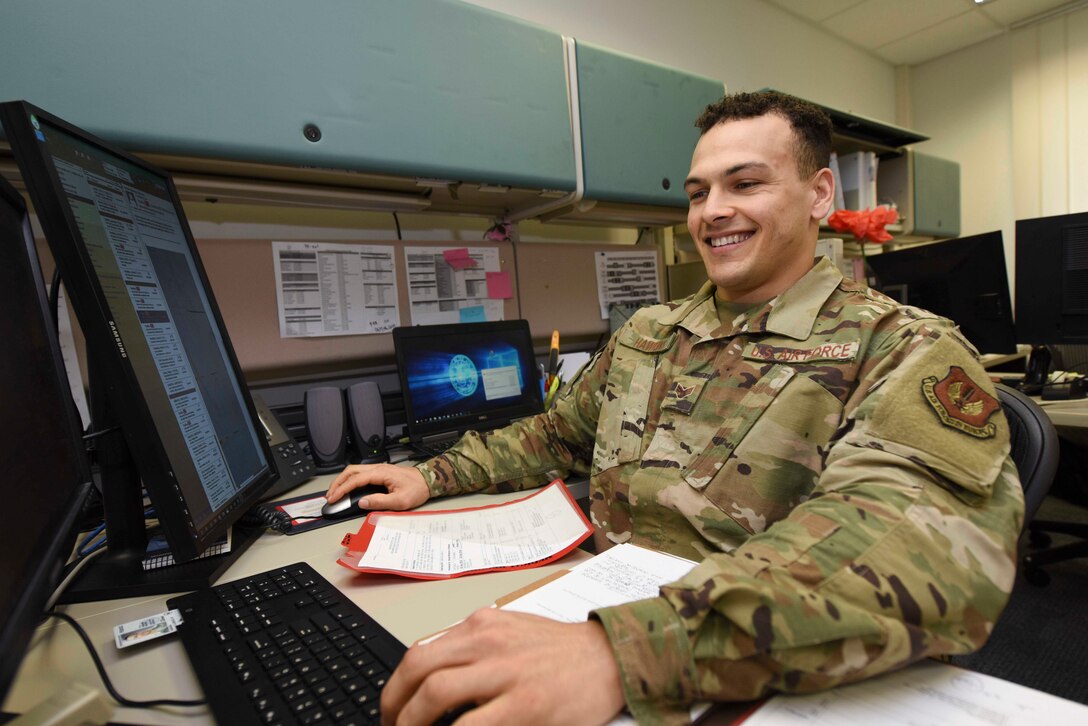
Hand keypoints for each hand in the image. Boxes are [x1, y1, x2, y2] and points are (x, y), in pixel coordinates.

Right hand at [325, 463, 429, 511]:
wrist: (428, 480)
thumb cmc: (417, 489)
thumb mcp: (400, 501)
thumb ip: (380, 501)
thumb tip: (362, 502)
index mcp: (381, 473)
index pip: (355, 480)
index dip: (342, 489)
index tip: (333, 498)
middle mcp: (378, 468)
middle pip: (350, 471)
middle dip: (337, 483)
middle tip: (330, 495)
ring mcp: (379, 469)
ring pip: (354, 470)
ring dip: (342, 480)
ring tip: (335, 492)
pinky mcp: (380, 472)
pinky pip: (361, 473)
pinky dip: (350, 479)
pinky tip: (348, 487)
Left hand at [381, 608, 624, 725]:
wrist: (611, 657)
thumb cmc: (562, 651)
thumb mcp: (511, 633)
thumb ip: (475, 650)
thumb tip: (434, 678)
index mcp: (481, 626)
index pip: (420, 652)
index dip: (396, 687)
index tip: (392, 709)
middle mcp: (487, 641)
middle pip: (418, 670)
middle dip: (394, 706)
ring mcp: (505, 672)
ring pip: (436, 694)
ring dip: (413, 722)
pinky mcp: (525, 704)